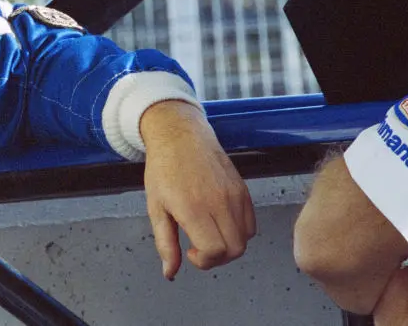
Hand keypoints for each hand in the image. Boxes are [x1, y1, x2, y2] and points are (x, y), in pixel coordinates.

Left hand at [140, 100, 255, 279]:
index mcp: (194, 207)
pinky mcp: (243, 189)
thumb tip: (170, 273)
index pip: (216, 251)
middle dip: (218, 258)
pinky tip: (219, 222)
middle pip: (235, 249)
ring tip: (209, 233)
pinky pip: (251, 222)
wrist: (179, 135)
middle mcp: (219, 202)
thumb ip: (165, 243)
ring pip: (247, 238)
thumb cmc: (163, 169)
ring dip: (229, 245)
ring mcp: (235, 195)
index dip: (204, 261)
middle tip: (200, 247)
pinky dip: (240, 231)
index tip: (191, 252)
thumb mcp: (156, 207)